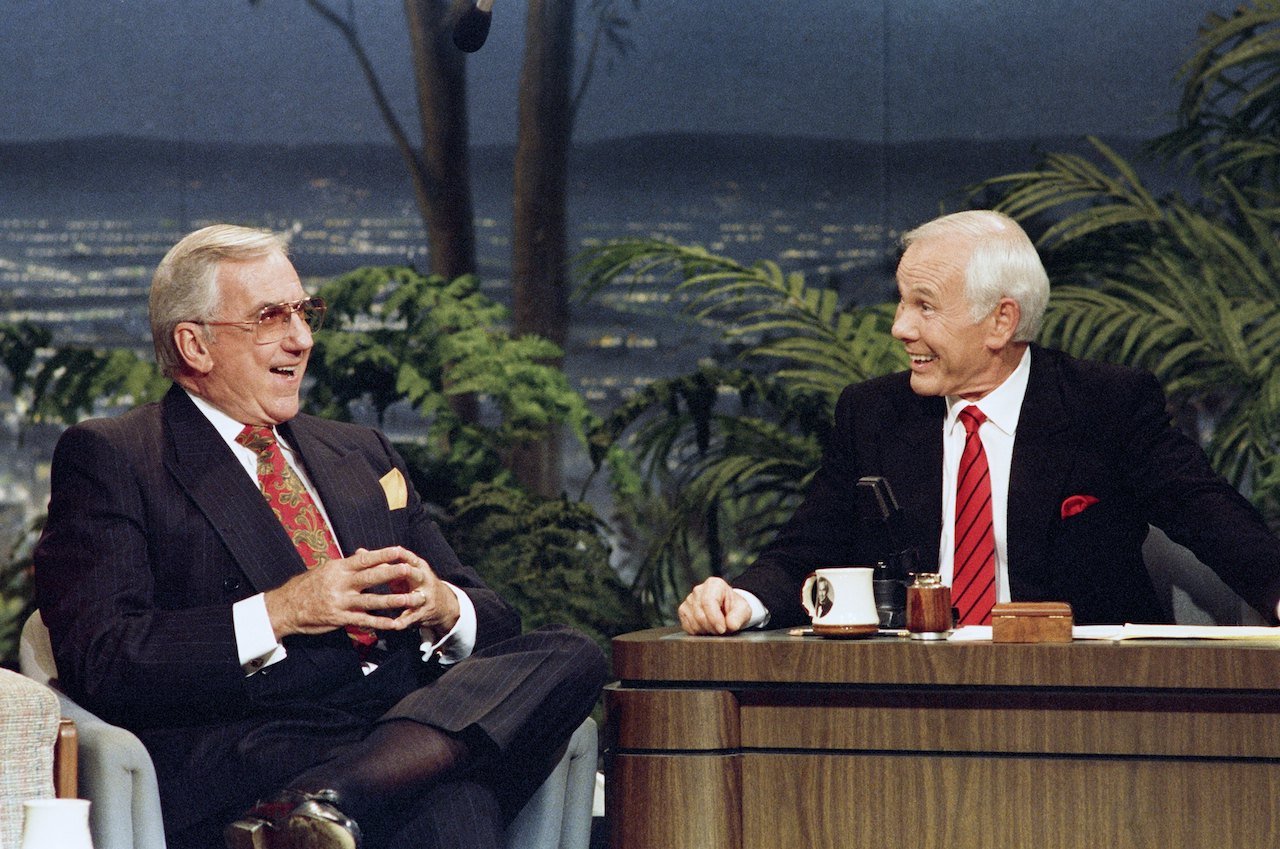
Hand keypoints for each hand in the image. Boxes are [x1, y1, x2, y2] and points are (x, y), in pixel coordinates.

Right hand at [264, 546, 455, 638]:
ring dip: (395, 600)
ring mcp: (341, 602)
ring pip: (373, 601)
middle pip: (372, 577)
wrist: (286, 607)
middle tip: (413, 570)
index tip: (400, 551)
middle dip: (394, 573)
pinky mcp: (340, 619)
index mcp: (339, 569)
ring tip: (412, 599)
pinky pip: (364, 621)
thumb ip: (347, 565)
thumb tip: (364, 554)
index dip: (383, 555)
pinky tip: (394, 623)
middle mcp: (341, 584)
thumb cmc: (307, 586)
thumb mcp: (326, 570)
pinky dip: (380, 623)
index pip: (365, 559)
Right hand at [678, 577, 751, 634]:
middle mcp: (698, 590)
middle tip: (722, 631)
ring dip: (706, 631)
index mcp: (714, 584)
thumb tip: (730, 625)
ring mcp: (689, 600)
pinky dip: (698, 632)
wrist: (728, 609)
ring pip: (694, 622)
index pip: (708, 602)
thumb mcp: (743, 610)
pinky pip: (688, 627)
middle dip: (712, 627)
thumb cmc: (735, 608)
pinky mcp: (683, 610)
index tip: (723, 629)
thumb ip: (738, 617)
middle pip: (700, 614)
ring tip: (716, 628)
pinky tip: (707, 628)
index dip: (715, 618)